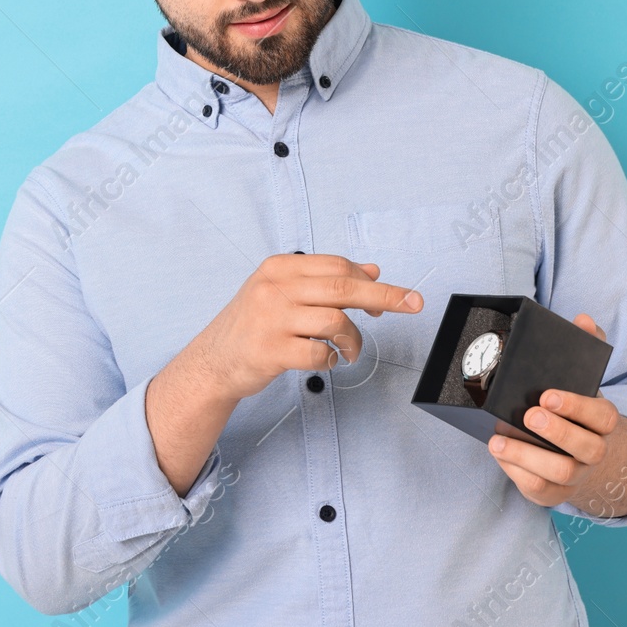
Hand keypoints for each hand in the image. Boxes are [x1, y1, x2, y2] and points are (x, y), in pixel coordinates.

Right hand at [188, 253, 422, 402]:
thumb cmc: (252, 325)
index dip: (371, 280)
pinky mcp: (271, 350)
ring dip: (353, 340)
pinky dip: (331, 359)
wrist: (213, 360)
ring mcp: (271, 319)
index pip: (338, 266)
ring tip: (348, 350)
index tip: (395, 295)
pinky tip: (326, 361)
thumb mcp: (284, 292)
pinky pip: (319, 353)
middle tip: (413, 304)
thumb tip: (372, 270)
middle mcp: (274, 288)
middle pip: (344, 287)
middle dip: (386, 296)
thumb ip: (325, 281)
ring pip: (336, 321)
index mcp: (280, 267)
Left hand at [487, 313, 620, 508]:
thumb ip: (584, 347)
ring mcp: (576, 475)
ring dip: (528, 455)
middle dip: (558, 432)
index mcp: (601, 422)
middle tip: (529, 415)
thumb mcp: (579, 380)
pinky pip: (540, 489)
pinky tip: (499, 453)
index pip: (602, 416)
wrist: (576, 456)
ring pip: (562, 472)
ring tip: (498, 440)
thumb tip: (584, 320)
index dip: (578, 407)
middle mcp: (594, 451)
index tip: (547, 395)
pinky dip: (517, 472)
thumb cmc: (571, 411)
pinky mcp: (553, 492)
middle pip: (588, 448)